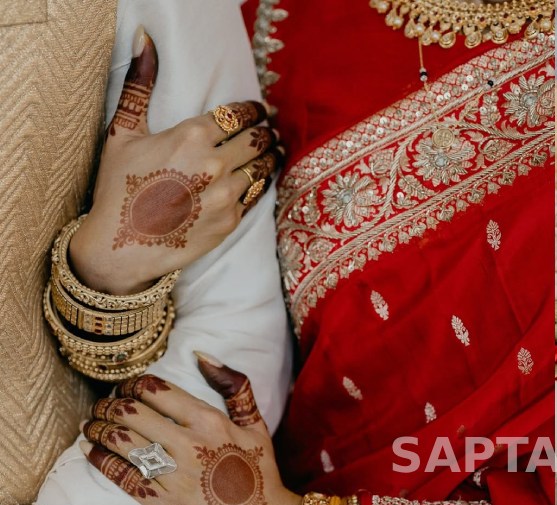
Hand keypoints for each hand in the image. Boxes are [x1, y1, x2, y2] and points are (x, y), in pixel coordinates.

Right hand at [70, 28, 282, 294]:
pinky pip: (257, 195)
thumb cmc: (117, 186)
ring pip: (264, 168)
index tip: (260, 110)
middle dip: (266, 133)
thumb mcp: (122, 132)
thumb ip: (139, 86)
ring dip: (270, 158)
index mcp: (192, 136)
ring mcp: (226, 194)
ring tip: (273, 152)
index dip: (253, 111)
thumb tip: (145, 42)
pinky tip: (259, 180)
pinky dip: (260, 184)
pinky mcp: (232, 221)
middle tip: (270, 131)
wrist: (121, 245)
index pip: (239, 115)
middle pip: (258, 140)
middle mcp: (215, 163)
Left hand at [82, 353, 300, 504]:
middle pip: (131, 412)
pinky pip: (120, 475)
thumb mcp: (256, 427)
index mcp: (211, 422)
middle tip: (101, 408)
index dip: (132, 385)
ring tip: (91, 426)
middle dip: (109, 406)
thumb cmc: (261, 477)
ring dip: (99, 429)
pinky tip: (90, 451)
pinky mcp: (162, 504)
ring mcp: (174, 475)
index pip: (156, 391)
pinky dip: (99, 459)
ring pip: (121, 441)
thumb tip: (202, 356)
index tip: (124, 389)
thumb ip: (235, 387)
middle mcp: (189, 444)